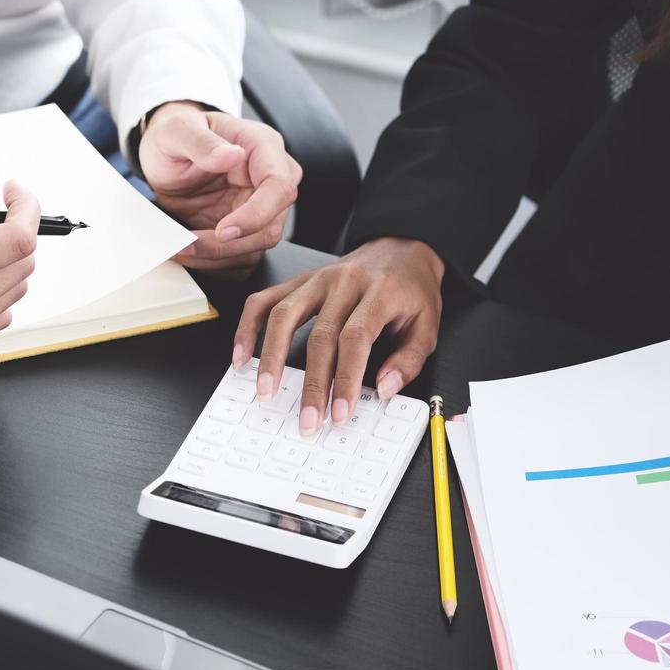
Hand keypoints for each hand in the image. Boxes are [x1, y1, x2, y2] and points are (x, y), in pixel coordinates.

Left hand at [138, 102, 300, 278]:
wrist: (166, 158)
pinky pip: (240, 260)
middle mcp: (271, 180)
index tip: (223, 232)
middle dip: (227, 246)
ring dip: (215, 258)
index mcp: (263, 148)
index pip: (279, 187)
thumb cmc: (175, 138)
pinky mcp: (247, 232)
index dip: (255, 215)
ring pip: (255, 250)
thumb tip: (232, 156)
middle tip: (187, 244)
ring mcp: (262, 210)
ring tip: (180, 247)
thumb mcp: (176, 131)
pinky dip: (213, 264)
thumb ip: (202, 142)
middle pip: (270, 227)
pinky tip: (189, 253)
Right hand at [233, 237, 443, 433]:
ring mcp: (315, 279)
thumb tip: (384, 388)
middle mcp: (344, 281)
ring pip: (283, 316)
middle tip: (307, 419)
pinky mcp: (296, 282)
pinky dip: (247, 328)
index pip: (356, 338)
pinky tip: (241, 356)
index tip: (340, 412)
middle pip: (320, 335)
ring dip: (270, 357)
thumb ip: (409, 360)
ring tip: (266, 391)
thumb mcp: (428, 325)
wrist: (399, 250)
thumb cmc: (410, 290)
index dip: (345, 378)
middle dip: (312, 384)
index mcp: (380, 291)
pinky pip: (263, 301)